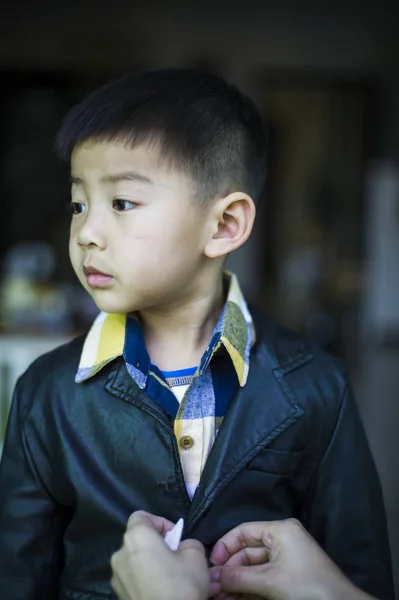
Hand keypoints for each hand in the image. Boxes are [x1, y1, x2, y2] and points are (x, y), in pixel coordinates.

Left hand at [111, 510, 208, 599]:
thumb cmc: (180, 585)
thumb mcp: (196, 555)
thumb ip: (187, 542)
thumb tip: (180, 548)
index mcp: (136, 537)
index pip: (141, 516)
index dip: (159, 523)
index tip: (174, 538)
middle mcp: (120, 554)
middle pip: (137, 539)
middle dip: (156, 545)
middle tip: (175, 558)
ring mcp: (116, 577)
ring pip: (133, 561)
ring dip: (149, 563)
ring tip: (168, 578)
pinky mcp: (118, 595)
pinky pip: (131, 579)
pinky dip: (143, 580)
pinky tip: (160, 591)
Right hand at [209, 518, 373, 599]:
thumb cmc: (305, 587)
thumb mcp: (269, 582)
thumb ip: (238, 578)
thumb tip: (210, 579)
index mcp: (280, 530)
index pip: (243, 532)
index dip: (224, 547)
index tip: (209, 566)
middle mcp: (282, 539)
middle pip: (247, 550)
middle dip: (229, 569)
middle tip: (211, 587)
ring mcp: (286, 559)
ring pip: (253, 567)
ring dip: (236, 582)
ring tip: (219, 596)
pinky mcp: (289, 577)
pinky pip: (263, 578)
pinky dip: (248, 588)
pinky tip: (234, 599)